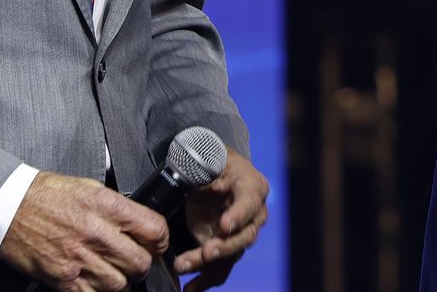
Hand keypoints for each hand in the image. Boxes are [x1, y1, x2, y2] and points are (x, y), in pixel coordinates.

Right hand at [0, 171, 170, 291]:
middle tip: (135, 260)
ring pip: (120, 283)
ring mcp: (78, 258)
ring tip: (114, 271)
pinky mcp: (62, 278)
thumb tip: (138, 222)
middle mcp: (95, 232)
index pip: (154, 229)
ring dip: (122, 281)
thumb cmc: (45, 195)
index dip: (161, 240)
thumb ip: (116, 206)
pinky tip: (95, 281)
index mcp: (105, 205)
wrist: (8, 207)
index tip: (157, 243)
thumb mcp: (88, 187)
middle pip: (141, 261)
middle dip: (143, 263)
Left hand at [171, 150, 268, 289]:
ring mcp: (240, 234)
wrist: (211, 173)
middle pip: (243, 236)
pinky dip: (205, 280)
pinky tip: (190, 289)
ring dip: (207, 264)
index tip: (223, 226)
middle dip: (224, 246)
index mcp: (253, 187)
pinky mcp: (226, 248)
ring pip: (229, 255)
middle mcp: (253, 214)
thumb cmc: (212, 162)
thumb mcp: (209, 157)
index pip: (249, 203)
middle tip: (206, 252)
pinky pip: (220, 268)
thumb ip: (203, 165)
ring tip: (183, 267)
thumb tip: (192, 169)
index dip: (238, 215)